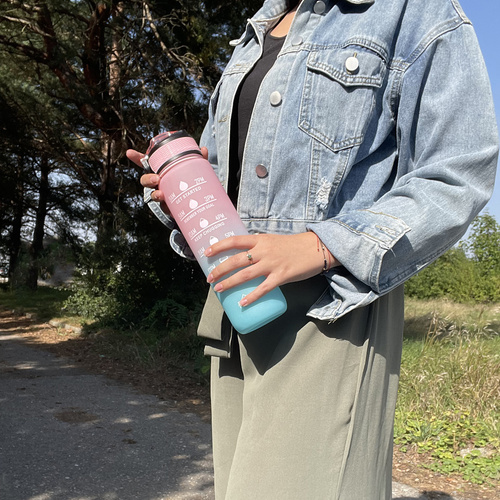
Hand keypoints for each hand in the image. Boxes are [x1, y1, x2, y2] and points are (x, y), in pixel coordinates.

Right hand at [126, 146, 208, 212]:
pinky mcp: (168, 207)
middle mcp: (159, 183)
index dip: (137, 158)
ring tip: (161, 194)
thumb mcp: (195, 169)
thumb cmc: (190, 181)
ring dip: (155, 194)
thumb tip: (204, 149)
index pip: (147, 164)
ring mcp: (162, 195)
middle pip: (146, 180)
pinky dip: (166, 207)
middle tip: (156, 179)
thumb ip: (198, 160)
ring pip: (152, 194)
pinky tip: (169, 206)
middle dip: (147, 179)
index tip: (129, 153)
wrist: (197, 202)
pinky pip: (164, 207)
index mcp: (162, 171)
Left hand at [205, 232, 338, 305]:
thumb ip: (259, 248)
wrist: (316, 248)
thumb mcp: (273, 241)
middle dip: (220, 270)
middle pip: (235, 260)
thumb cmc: (294, 245)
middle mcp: (263, 251)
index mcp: (260, 240)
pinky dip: (252, 296)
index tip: (207, 253)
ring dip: (230, 283)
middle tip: (209, 278)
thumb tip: (243, 257)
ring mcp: (272, 264)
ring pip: (245, 274)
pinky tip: (242, 303)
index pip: (234, 241)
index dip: (219, 246)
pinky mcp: (282, 276)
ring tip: (219, 290)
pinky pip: (263, 288)